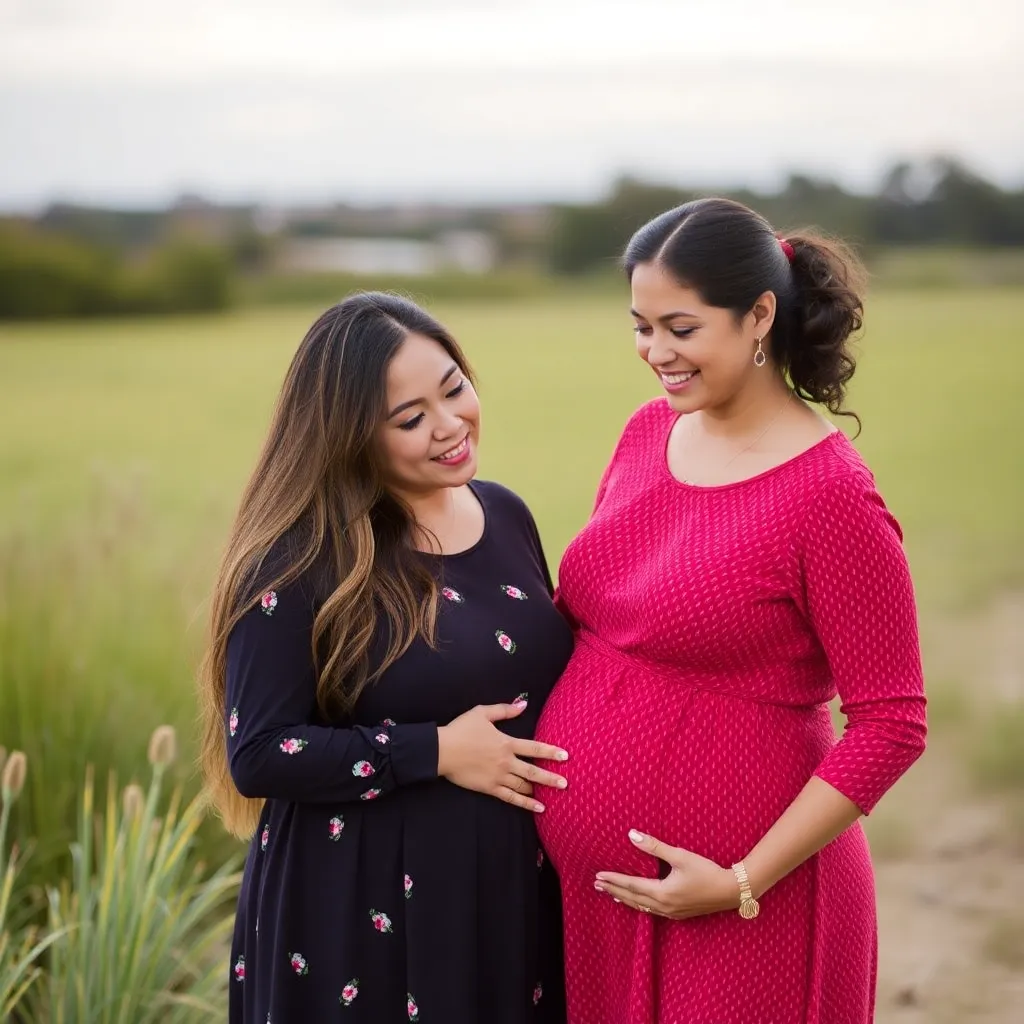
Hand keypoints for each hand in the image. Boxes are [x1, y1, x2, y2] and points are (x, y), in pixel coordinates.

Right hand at [437, 702, 568, 811]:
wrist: (442, 750)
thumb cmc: (461, 730)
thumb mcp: (482, 713)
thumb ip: (504, 710)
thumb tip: (523, 704)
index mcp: (506, 743)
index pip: (534, 748)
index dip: (551, 752)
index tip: (565, 756)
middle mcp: (506, 761)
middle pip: (533, 772)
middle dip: (551, 778)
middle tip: (566, 783)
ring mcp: (498, 777)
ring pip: (523, 786)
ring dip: (539, 790)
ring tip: (554, 794)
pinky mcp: (489, 788)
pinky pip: (511, 797)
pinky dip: (525, 803)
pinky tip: (538, 808)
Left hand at [594, 830, 738, 919]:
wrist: (732, 891)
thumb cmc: (707, 871)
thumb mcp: (680, 855)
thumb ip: (655, 846)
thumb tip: (632, 835)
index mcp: (662, 893)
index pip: (631, 886)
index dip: (614, 880)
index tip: (598, 876)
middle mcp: (664, 906)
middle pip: (632, 898)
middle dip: (614, 890)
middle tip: (597, 885)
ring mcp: (672, 912)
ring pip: (641, 907)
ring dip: (625, 899)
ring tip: (612, 894)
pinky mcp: (679, 913)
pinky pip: (652, 911)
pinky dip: (639, 905)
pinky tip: (638, 902)